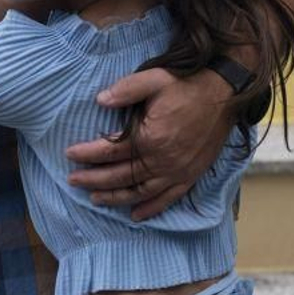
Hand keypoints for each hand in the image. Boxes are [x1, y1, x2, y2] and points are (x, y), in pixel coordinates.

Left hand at [64, 68, 234, 219]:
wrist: (225, 95)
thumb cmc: (186, 85)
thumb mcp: (153, 79)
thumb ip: (125, 90)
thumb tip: (100, 100)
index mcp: (150, 138)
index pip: (110, 151)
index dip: (87, 153)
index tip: (69, 154)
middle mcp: (163, 161)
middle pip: (121, 176)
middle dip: (94, 180)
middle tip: (72, 180)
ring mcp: (178, 172)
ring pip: (141, 192)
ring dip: (116, 198)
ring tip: (94, 199)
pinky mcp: (191, 175)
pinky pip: (169, 199)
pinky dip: (151, 209)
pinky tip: (136, 215)